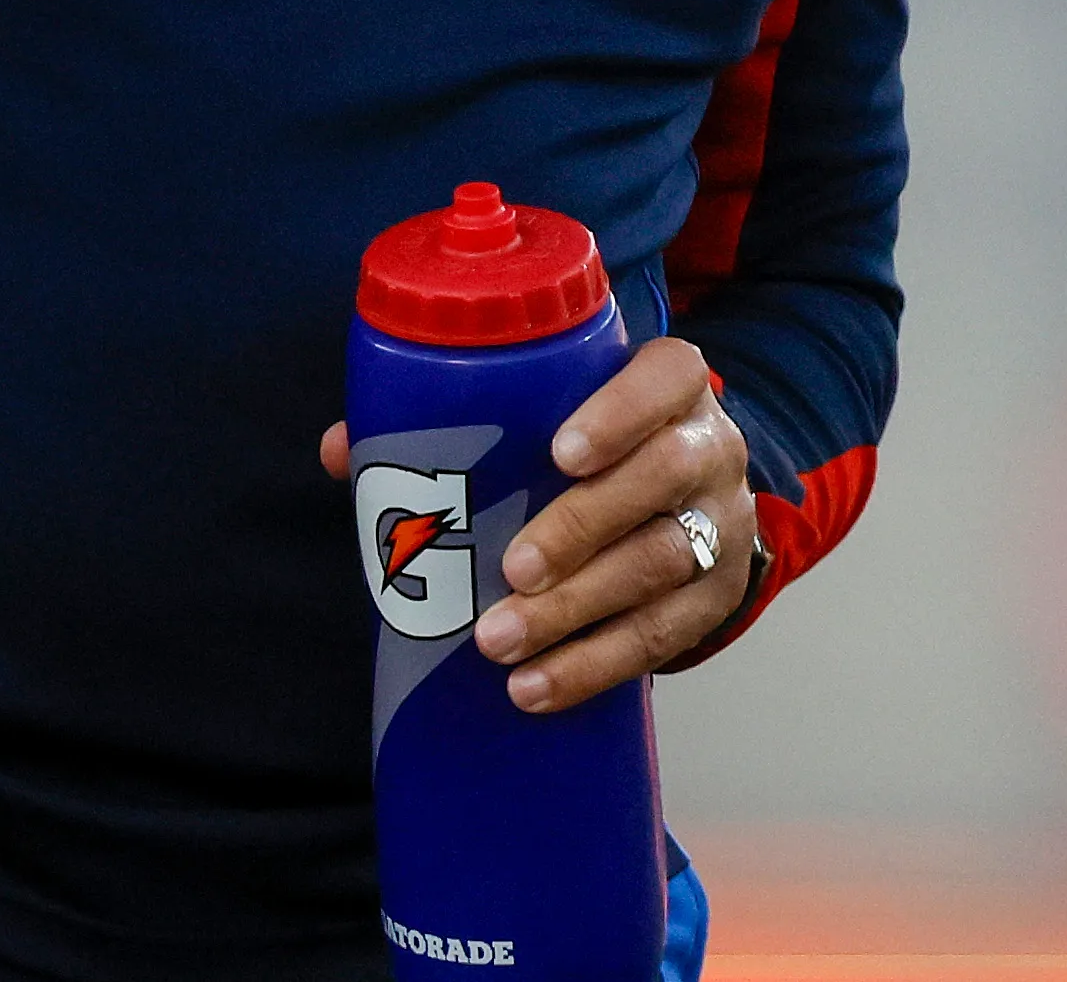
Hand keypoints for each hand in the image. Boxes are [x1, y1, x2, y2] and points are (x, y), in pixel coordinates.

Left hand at [315, 336, 755, 714]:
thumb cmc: (590, 448)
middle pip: (663, 479)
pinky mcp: (716, 599)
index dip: (620, 412)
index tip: (559, 452)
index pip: (667, 378)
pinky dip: (593, 666)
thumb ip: (449, 421)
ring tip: (498, 642)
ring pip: (661, 565)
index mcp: (672, 386)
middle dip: (583, 527)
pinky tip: (535, 688)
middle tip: (512, 570)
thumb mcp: (549, 414)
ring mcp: (721, 526)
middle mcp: (710, 450)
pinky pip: (663, 639)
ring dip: (577, 612)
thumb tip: (345, 450)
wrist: (683, 502)